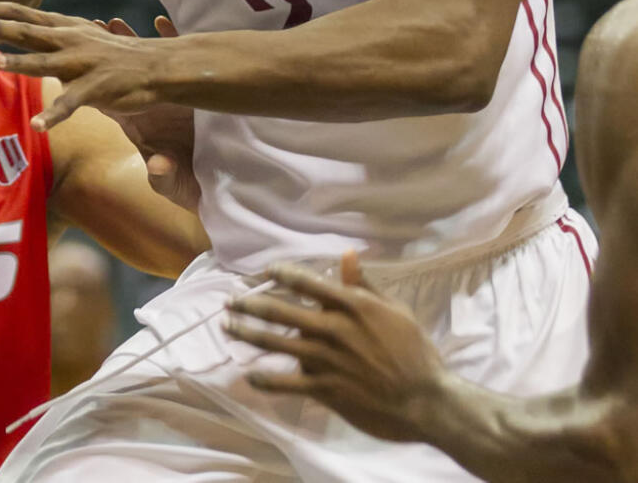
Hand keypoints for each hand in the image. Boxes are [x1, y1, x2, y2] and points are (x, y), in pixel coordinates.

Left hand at [0, 0, 171, 129]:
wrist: (157, 66)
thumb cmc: (116, 54)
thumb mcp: (82, 36)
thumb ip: (53, 35)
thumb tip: (25, 33)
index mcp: (65, 28)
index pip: (24, 15)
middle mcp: (70, 41)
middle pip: (28, 32)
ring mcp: (82, 65)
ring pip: (45, 62)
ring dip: (18, 62)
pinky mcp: (96, 89)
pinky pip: (70, 104)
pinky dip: (53, 115)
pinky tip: (37, 125)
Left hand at [98, 17, 199, 211]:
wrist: (209, 183)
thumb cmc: (183, 184)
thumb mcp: (171, 181)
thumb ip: (162, 173)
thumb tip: (158, 165)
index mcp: (132, 123)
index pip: (100, 99)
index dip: (83, 81)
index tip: (68, 63)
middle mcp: (141, 105)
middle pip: (114, 75)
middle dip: (102, 52)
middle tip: (87, 29)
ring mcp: (162, 96)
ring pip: (140, 64)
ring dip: (130, 42)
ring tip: (116, 21)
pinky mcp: (183, 91)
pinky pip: (171, 58)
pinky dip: (168, 40)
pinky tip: (162, 21)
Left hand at [223, 252, 448, 442]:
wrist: (428, 401)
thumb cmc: (416, 352)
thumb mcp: (395, 310)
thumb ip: (365, 284)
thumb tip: (347, 254)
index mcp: (351, 305)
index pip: (306, 282)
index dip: (281, 274)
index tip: (265, 271)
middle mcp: (333, 328)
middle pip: (281, 311)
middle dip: (250, 304)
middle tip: (229, 300)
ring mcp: (327, 359)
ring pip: (277, 343)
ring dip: (248, 334)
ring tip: (227, 328)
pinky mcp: (327, 389)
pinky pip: (288, 383)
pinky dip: (266, 380)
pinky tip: (250, 376)